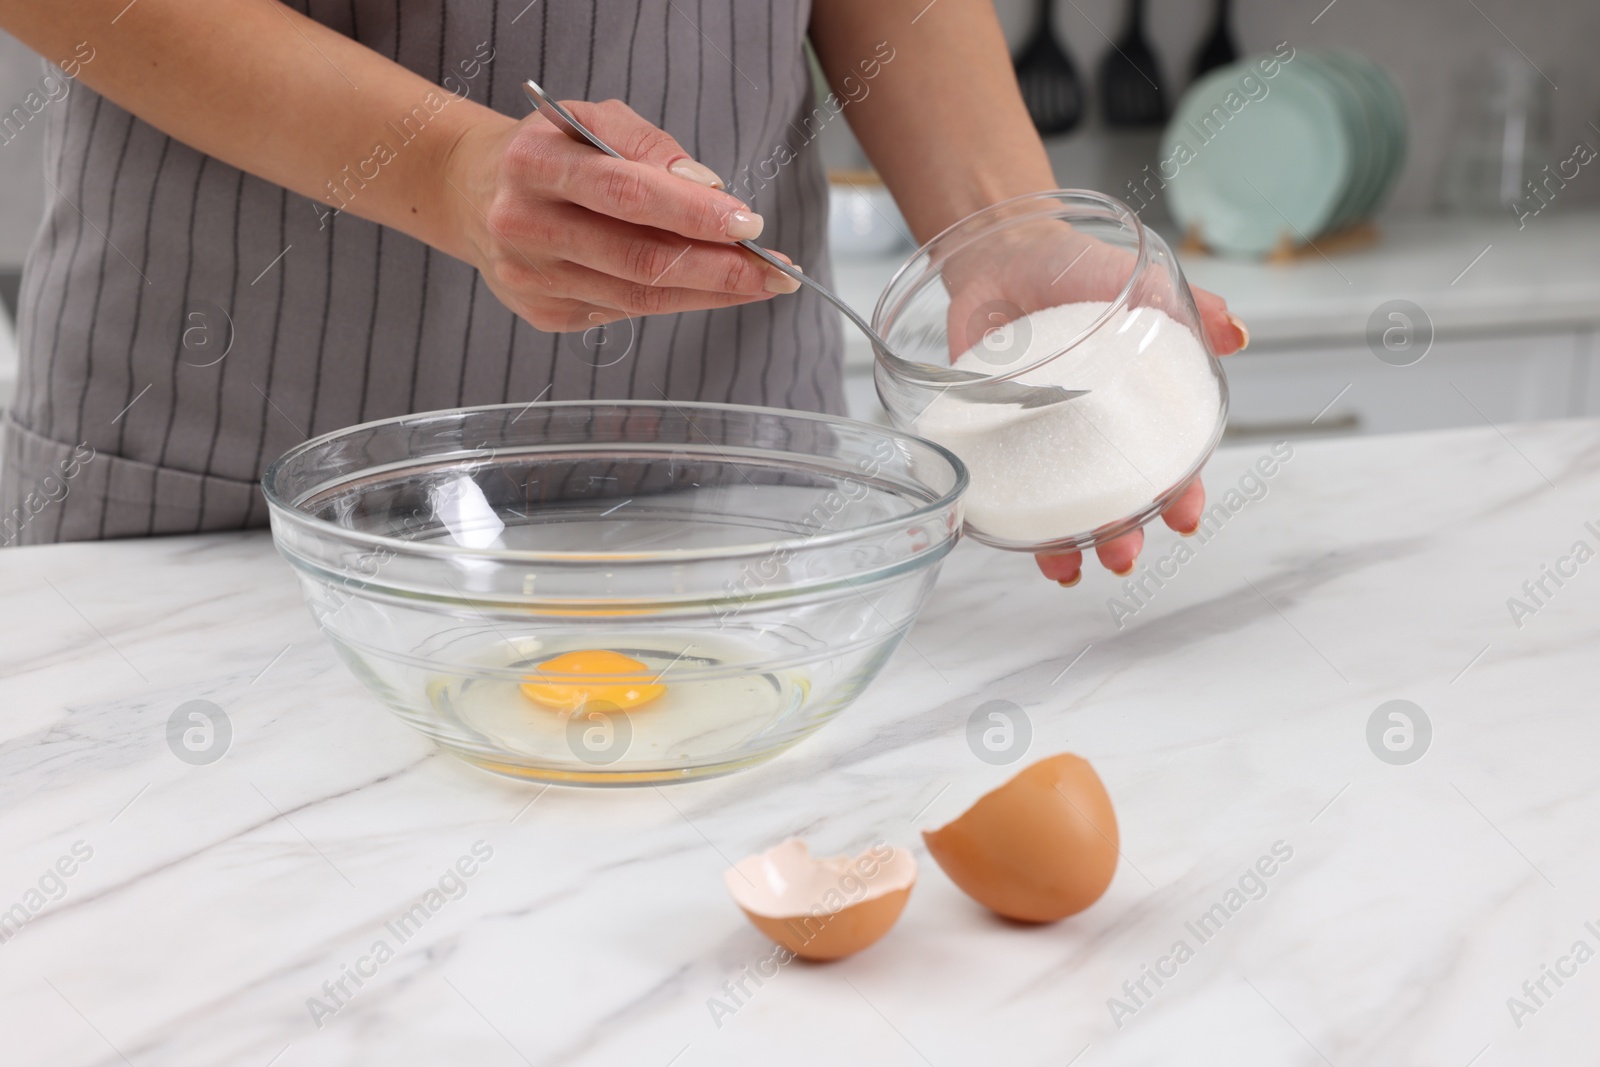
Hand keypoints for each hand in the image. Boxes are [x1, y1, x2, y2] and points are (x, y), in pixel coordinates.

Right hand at [443, 99, 799, 331]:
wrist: (473, 191)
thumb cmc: (551, 151)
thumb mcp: (591, 119)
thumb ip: (649, 146)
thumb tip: (709, 190)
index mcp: (535, 164)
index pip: (626, 193)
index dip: (693, 213)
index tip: (749, 223)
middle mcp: (525, 226)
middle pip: (638, 259)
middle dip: (718, 270)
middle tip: (775, 273)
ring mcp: (530, 278)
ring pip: (637, 297)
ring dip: (708, 293)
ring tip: (758, 284)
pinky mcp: (541, 313)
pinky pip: (624, 312)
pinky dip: (674, 301)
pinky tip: (705, 289)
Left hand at [939, 220, 1248, 586]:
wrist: (1000, 253)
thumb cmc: (1076, 266)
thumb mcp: (1138, 280)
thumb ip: (1190, 308)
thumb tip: (1235, 333)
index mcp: (1139, 403)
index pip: (1170, 460)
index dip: (1183, 492)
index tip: (1186, 517)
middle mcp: (1095, 431)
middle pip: (1118, 496)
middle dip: (1126, 531)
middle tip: (1124, 552)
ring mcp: (1045, 437)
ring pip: (1064, 505)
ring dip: (1071, 542)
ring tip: (1071, 567)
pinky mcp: (997, 435)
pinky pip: (1008, 487)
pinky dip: (1011, 519)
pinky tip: (1014, 541)